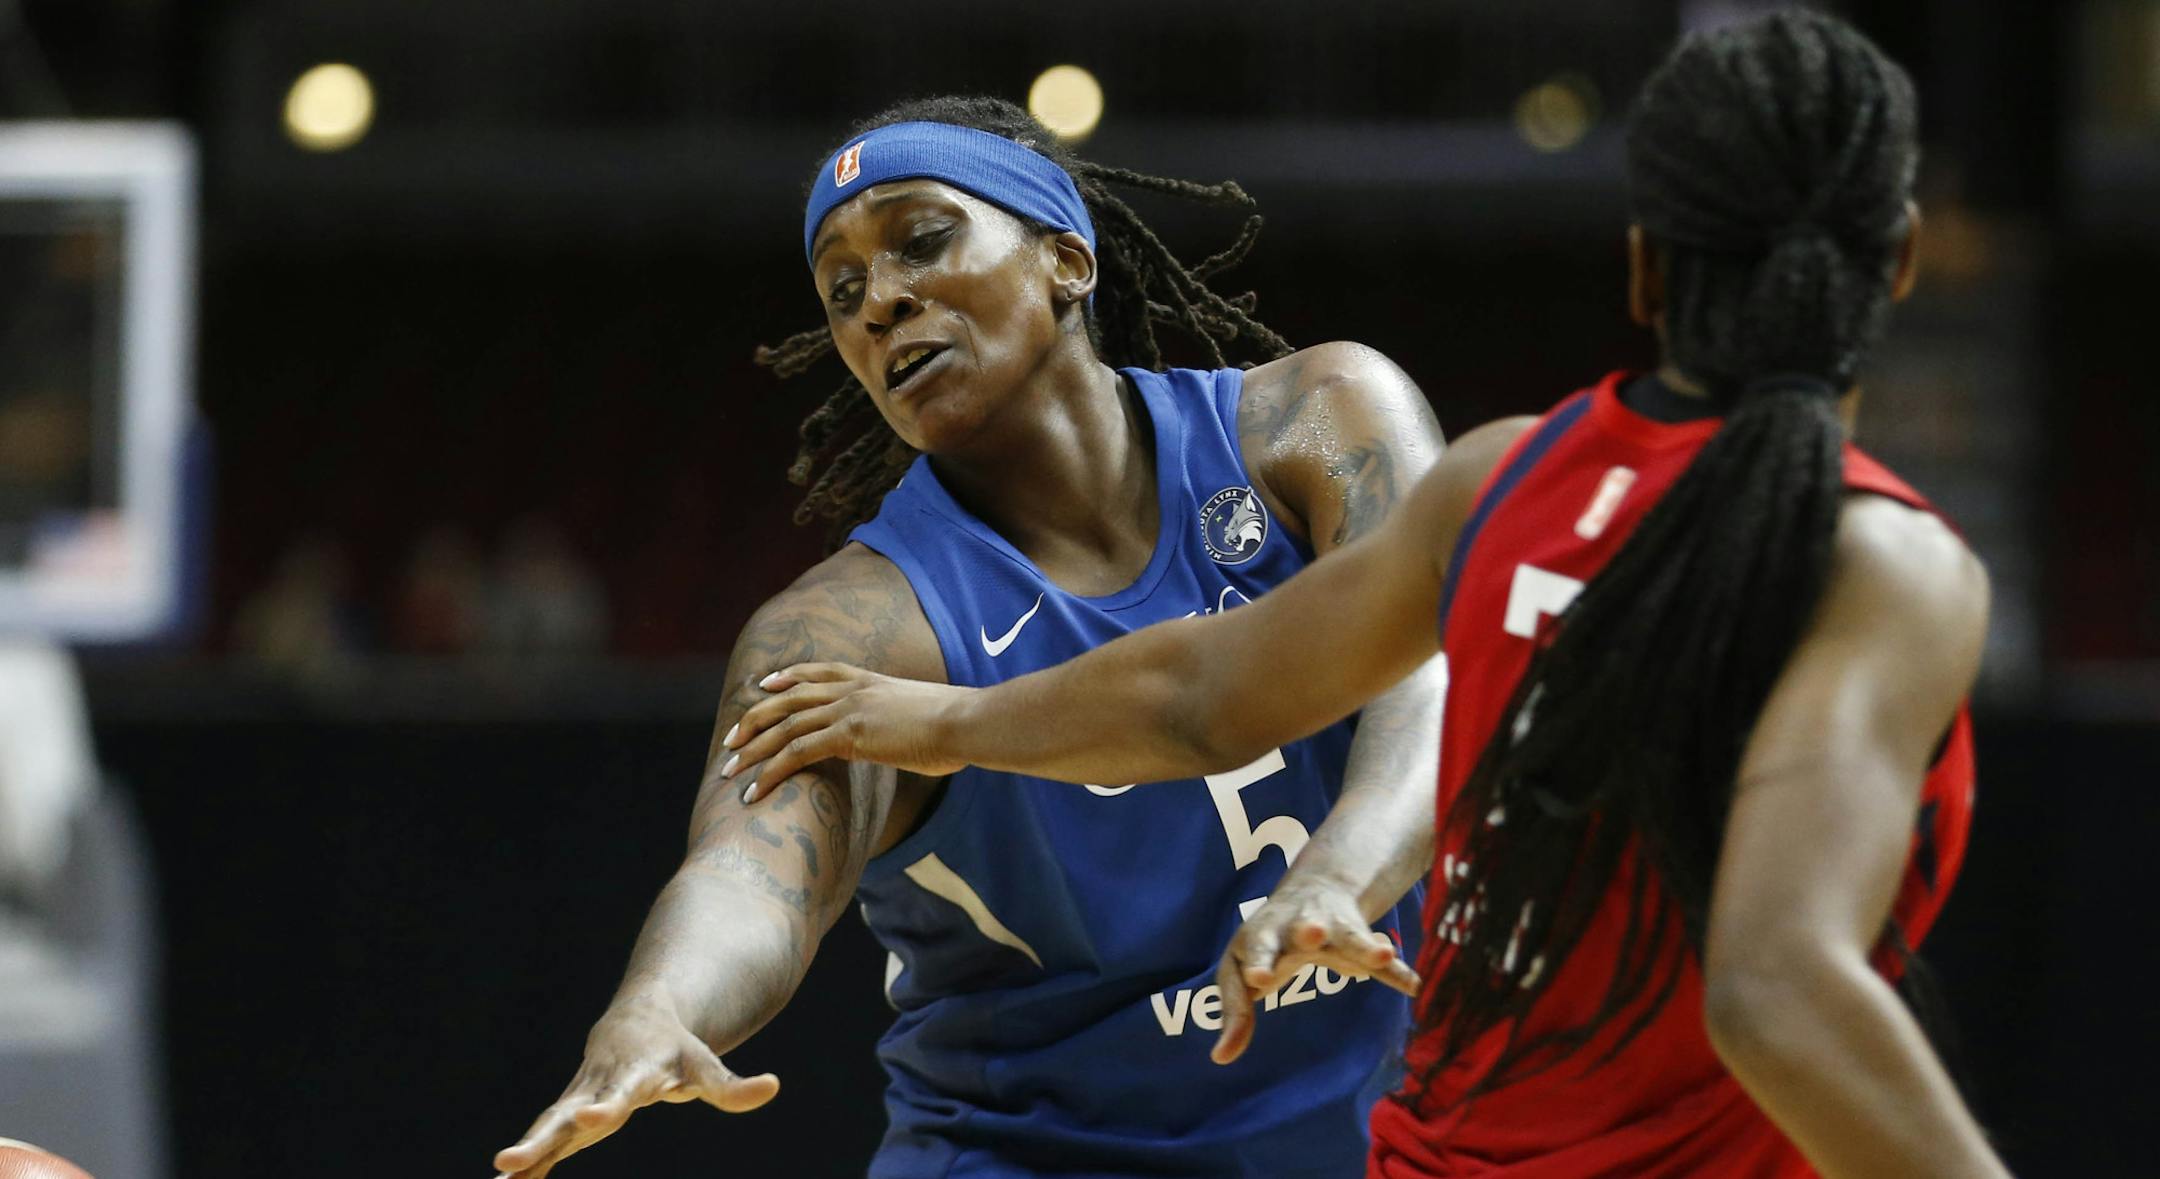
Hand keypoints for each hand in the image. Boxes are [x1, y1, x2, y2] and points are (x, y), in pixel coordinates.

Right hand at [492, 996, 778, 1177]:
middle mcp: (596, 1087)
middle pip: (566, 1113)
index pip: (620, 1091)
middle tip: (509, 1158)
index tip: (592, 1119)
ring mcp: (576, 1102)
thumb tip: (772, 1086)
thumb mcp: (706, 1067)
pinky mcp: (566, 1119)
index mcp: (632, 1074)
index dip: (607, 1106)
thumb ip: (733, 1085)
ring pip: (544, 1130)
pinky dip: (522, 1166)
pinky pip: (541, 1144)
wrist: (634, 1024)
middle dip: (539, 1136)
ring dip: (522, 1155)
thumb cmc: (675, 1050)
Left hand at [722, 664, 973, 800]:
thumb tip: (910, 738)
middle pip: (788, 698)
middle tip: (731, 740)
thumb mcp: (925, 715)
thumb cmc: (959, 726)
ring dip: (752, 751)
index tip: (766, 686)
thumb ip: (904, 722)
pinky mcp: (848, 735)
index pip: (819, 672)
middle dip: (754, 719)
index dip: (788, 677)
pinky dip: (770, 772)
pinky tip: (754, 791)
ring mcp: (848, 710)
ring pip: (784, 726)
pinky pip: (796, 753)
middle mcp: (853, 690)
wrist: (966, 723)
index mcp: (871, 680)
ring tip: (729, 772)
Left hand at [1208, 875, 1421, 1065]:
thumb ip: (1236, 1012)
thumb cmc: (1267, 943)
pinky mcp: (1360, 938)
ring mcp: (1332, 930)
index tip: (1260, 978)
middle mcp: (1298, 927)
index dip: (1259, 963)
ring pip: (1349, 936)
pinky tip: (1412, 985)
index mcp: (1264, 935)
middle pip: (1302, 928)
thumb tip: (1221, 1059)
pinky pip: (1380, 959)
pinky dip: (1395, 971)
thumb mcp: (1242, 970)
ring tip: (1381, 952)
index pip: (1257, 948)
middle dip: (1308, 930)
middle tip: (1312, 932)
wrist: (1313, 891)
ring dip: (1362, 944)